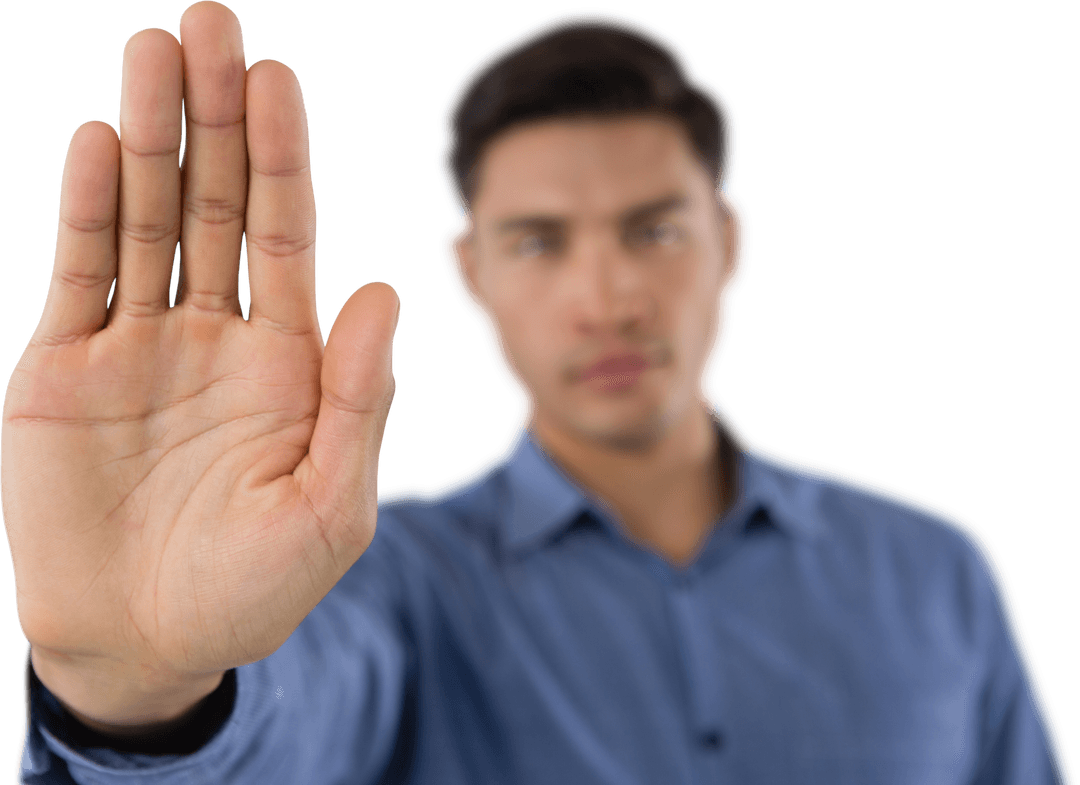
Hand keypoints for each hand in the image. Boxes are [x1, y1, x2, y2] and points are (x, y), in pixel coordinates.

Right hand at [1, 0, 398, 712]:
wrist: (149, 641)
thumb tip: (385, 292)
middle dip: (214, 118)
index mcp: (288, 360)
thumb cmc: (254, 588)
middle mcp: (215, 335)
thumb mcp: (331, 506)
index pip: (285, 235)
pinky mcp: (66, 369)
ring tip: (155, 53)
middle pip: (215, 203)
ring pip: (145, 220)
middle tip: (213, 25)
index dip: (281, 159)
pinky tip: (100, 143)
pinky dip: (87, 210)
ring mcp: (139, 345)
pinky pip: (79, 274)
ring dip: (149, 137)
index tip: (278, 82)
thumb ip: (360, 401)